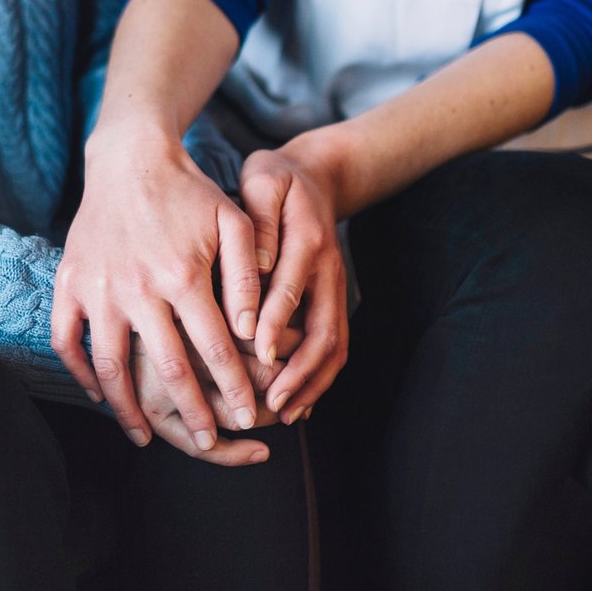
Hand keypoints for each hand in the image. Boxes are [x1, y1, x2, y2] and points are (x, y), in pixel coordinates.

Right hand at [52, 125, 265, 452]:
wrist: (129, 159)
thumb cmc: (191, 194)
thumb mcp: (234, 225)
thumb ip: (246, 279)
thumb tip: (254, 335)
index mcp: (183, 275)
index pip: (216, 349)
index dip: (233, 390)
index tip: (246, 420)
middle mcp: (138, 288)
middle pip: (168, 369)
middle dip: (192, 413)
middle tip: (208, 443)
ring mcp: (98, 289)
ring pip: (111, 367)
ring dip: (129, 409)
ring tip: (146, 436)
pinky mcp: (69, 284)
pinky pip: (67, 342)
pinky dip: (81, 375)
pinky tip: (101, 396)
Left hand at [238, 139, 349, 422]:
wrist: (316, 175)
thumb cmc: (277, 180)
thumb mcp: (263, 181)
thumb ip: (258, 221)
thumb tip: (255, 268)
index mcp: (309, 239)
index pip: (292, 287)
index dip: (275, 322)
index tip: (254, 354)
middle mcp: (330, 270)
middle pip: (324, 329)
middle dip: (298, 371)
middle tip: (270, 402)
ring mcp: (337, 288)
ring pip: (335, 346)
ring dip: (312, 384)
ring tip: (284, 414)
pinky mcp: (335, 301)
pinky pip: (335, 346)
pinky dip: (320, 378)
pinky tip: (299, 404)